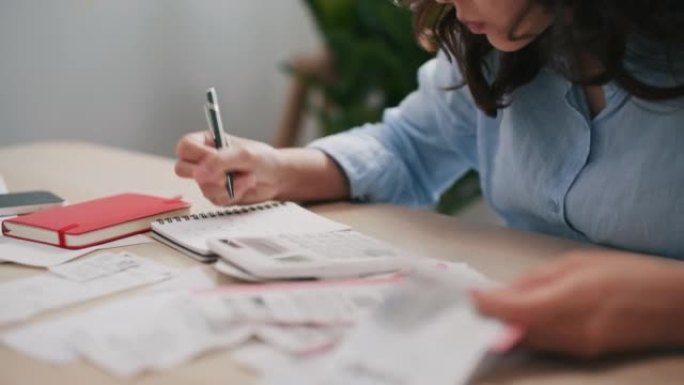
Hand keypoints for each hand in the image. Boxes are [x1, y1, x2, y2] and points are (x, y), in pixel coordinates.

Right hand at [174, 131, 282, 205]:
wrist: (277, 178)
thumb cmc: (262, 159)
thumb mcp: (244, 154)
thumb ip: (220, 160)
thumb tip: (199, 173)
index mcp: (206, 142)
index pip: (184, 147)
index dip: (197, 155)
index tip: (214, 158)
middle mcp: (203, 160)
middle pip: (182, 168)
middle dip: (208, 174)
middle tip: (227, 172)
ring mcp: (208, 178)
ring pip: (202, 187)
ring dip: (227, 184)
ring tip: (246, 176)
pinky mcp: (216, 194)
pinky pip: (215, 198)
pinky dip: (234, 194)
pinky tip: (245, 186)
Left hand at [472, 250, 683, 357]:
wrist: (676, 305)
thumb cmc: (631, 275)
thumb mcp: (577, 264)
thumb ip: (536, 280)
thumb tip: (505, 290)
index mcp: (563, 303)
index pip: (506, 310)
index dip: (481, 303)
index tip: (468, 294)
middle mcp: (566, 333)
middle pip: (511, 331)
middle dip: (490, 316)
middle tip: (476, 299)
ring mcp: (575, 348)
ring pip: (526, 340)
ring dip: (507, 325)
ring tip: (498, 305)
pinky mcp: (584, 354)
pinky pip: (545, 344)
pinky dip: (529, 331)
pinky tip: (526, 316)